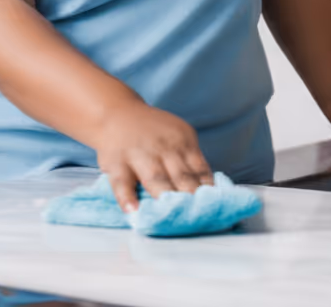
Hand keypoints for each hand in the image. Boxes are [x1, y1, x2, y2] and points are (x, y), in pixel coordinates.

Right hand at [92, 101, 212, 212]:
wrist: (117, 112)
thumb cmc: (153, 132)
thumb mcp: (178, 137)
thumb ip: (192, 162)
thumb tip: (210, 192)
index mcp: (183, 142)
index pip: (200, 169)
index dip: (207, 191)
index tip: (214, 208)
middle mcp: (164, 148)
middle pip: (181, 176)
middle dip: (190, 197)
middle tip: (198, 218)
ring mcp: (140, 154)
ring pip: (156, 179)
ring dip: (165, 198)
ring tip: (171, 217)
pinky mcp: (116, 163)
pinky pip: (122, 182)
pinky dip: (127, 197)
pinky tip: (133, 211)